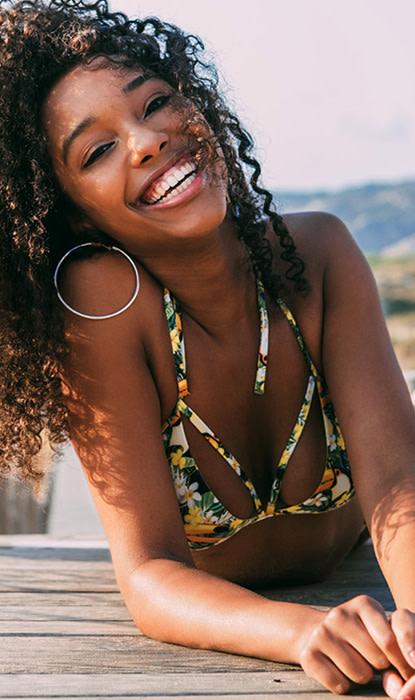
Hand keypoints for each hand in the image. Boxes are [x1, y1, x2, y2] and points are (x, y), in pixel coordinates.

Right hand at [297, 596, 413, 693]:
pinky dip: (343, 684)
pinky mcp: (309, 655)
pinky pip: (340, 685)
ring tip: (352, 660)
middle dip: (380, 666)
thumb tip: (402, 684)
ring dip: (362, 676)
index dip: (404, 662)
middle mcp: (340, 615)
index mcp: (363, 604)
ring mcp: (322, 634)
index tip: (410, 673)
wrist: (314, 632)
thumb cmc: (359, 634)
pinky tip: (337, 668)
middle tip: (369, 658)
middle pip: (378, 660)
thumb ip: (396, 650)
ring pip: (361, 675)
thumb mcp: (379, 629)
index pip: (390, 640)